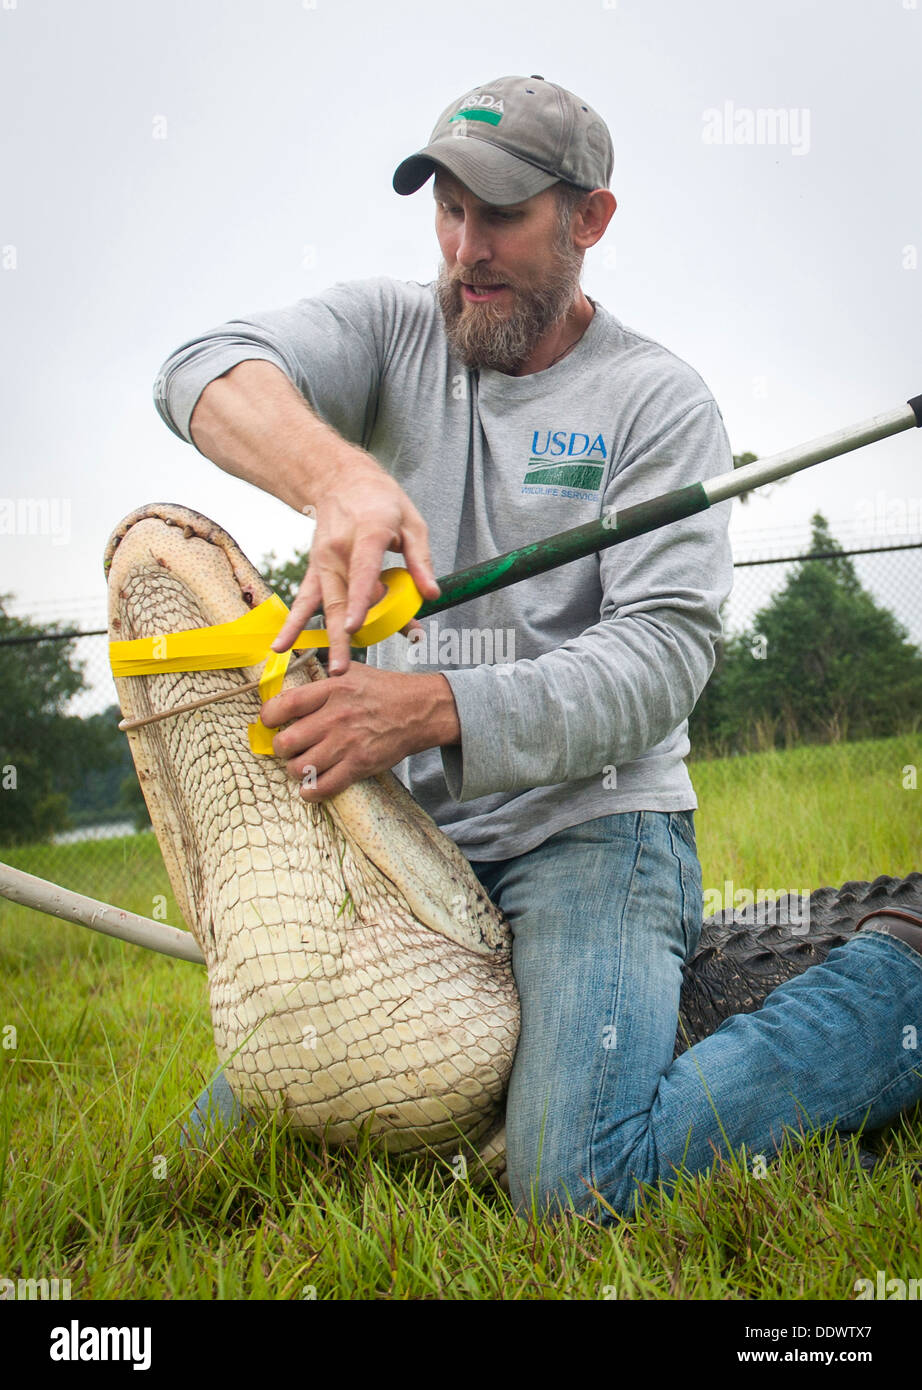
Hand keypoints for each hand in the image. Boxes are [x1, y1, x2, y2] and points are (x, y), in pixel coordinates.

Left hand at [261, 663, 459, 799]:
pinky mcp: (359, 765)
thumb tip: (289, 681)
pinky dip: (310, 791)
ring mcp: (347, 743)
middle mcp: (335, 717)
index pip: (283, 705)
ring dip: (295, 769)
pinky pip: (323, 787)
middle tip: (288, 747)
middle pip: (286, 742)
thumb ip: (319, 677)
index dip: (268, 717)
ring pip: (299, 768)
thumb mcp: (350, 672)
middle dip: (281, 748)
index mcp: (330, 689)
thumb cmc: (383, 690)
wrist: (419, 710)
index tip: (270, 722)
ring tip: (301, 764)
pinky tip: (311, 786)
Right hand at [270, 454, 440, 674]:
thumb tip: (430, 595)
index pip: (362, 571)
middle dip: (342, 635)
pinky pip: (304, 600)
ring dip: (327, 638)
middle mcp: (339, 550)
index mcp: (367, 533)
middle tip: (343, 669)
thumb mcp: (412, 522)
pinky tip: (280, 646)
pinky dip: (293, 624)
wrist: (340, 480)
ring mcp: (323, 561)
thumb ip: (421, 560)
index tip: (354, 626)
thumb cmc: (382, 502)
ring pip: (324, 605)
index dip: (359, 599)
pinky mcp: (315, 570)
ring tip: (332, 669)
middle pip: (340, 598)